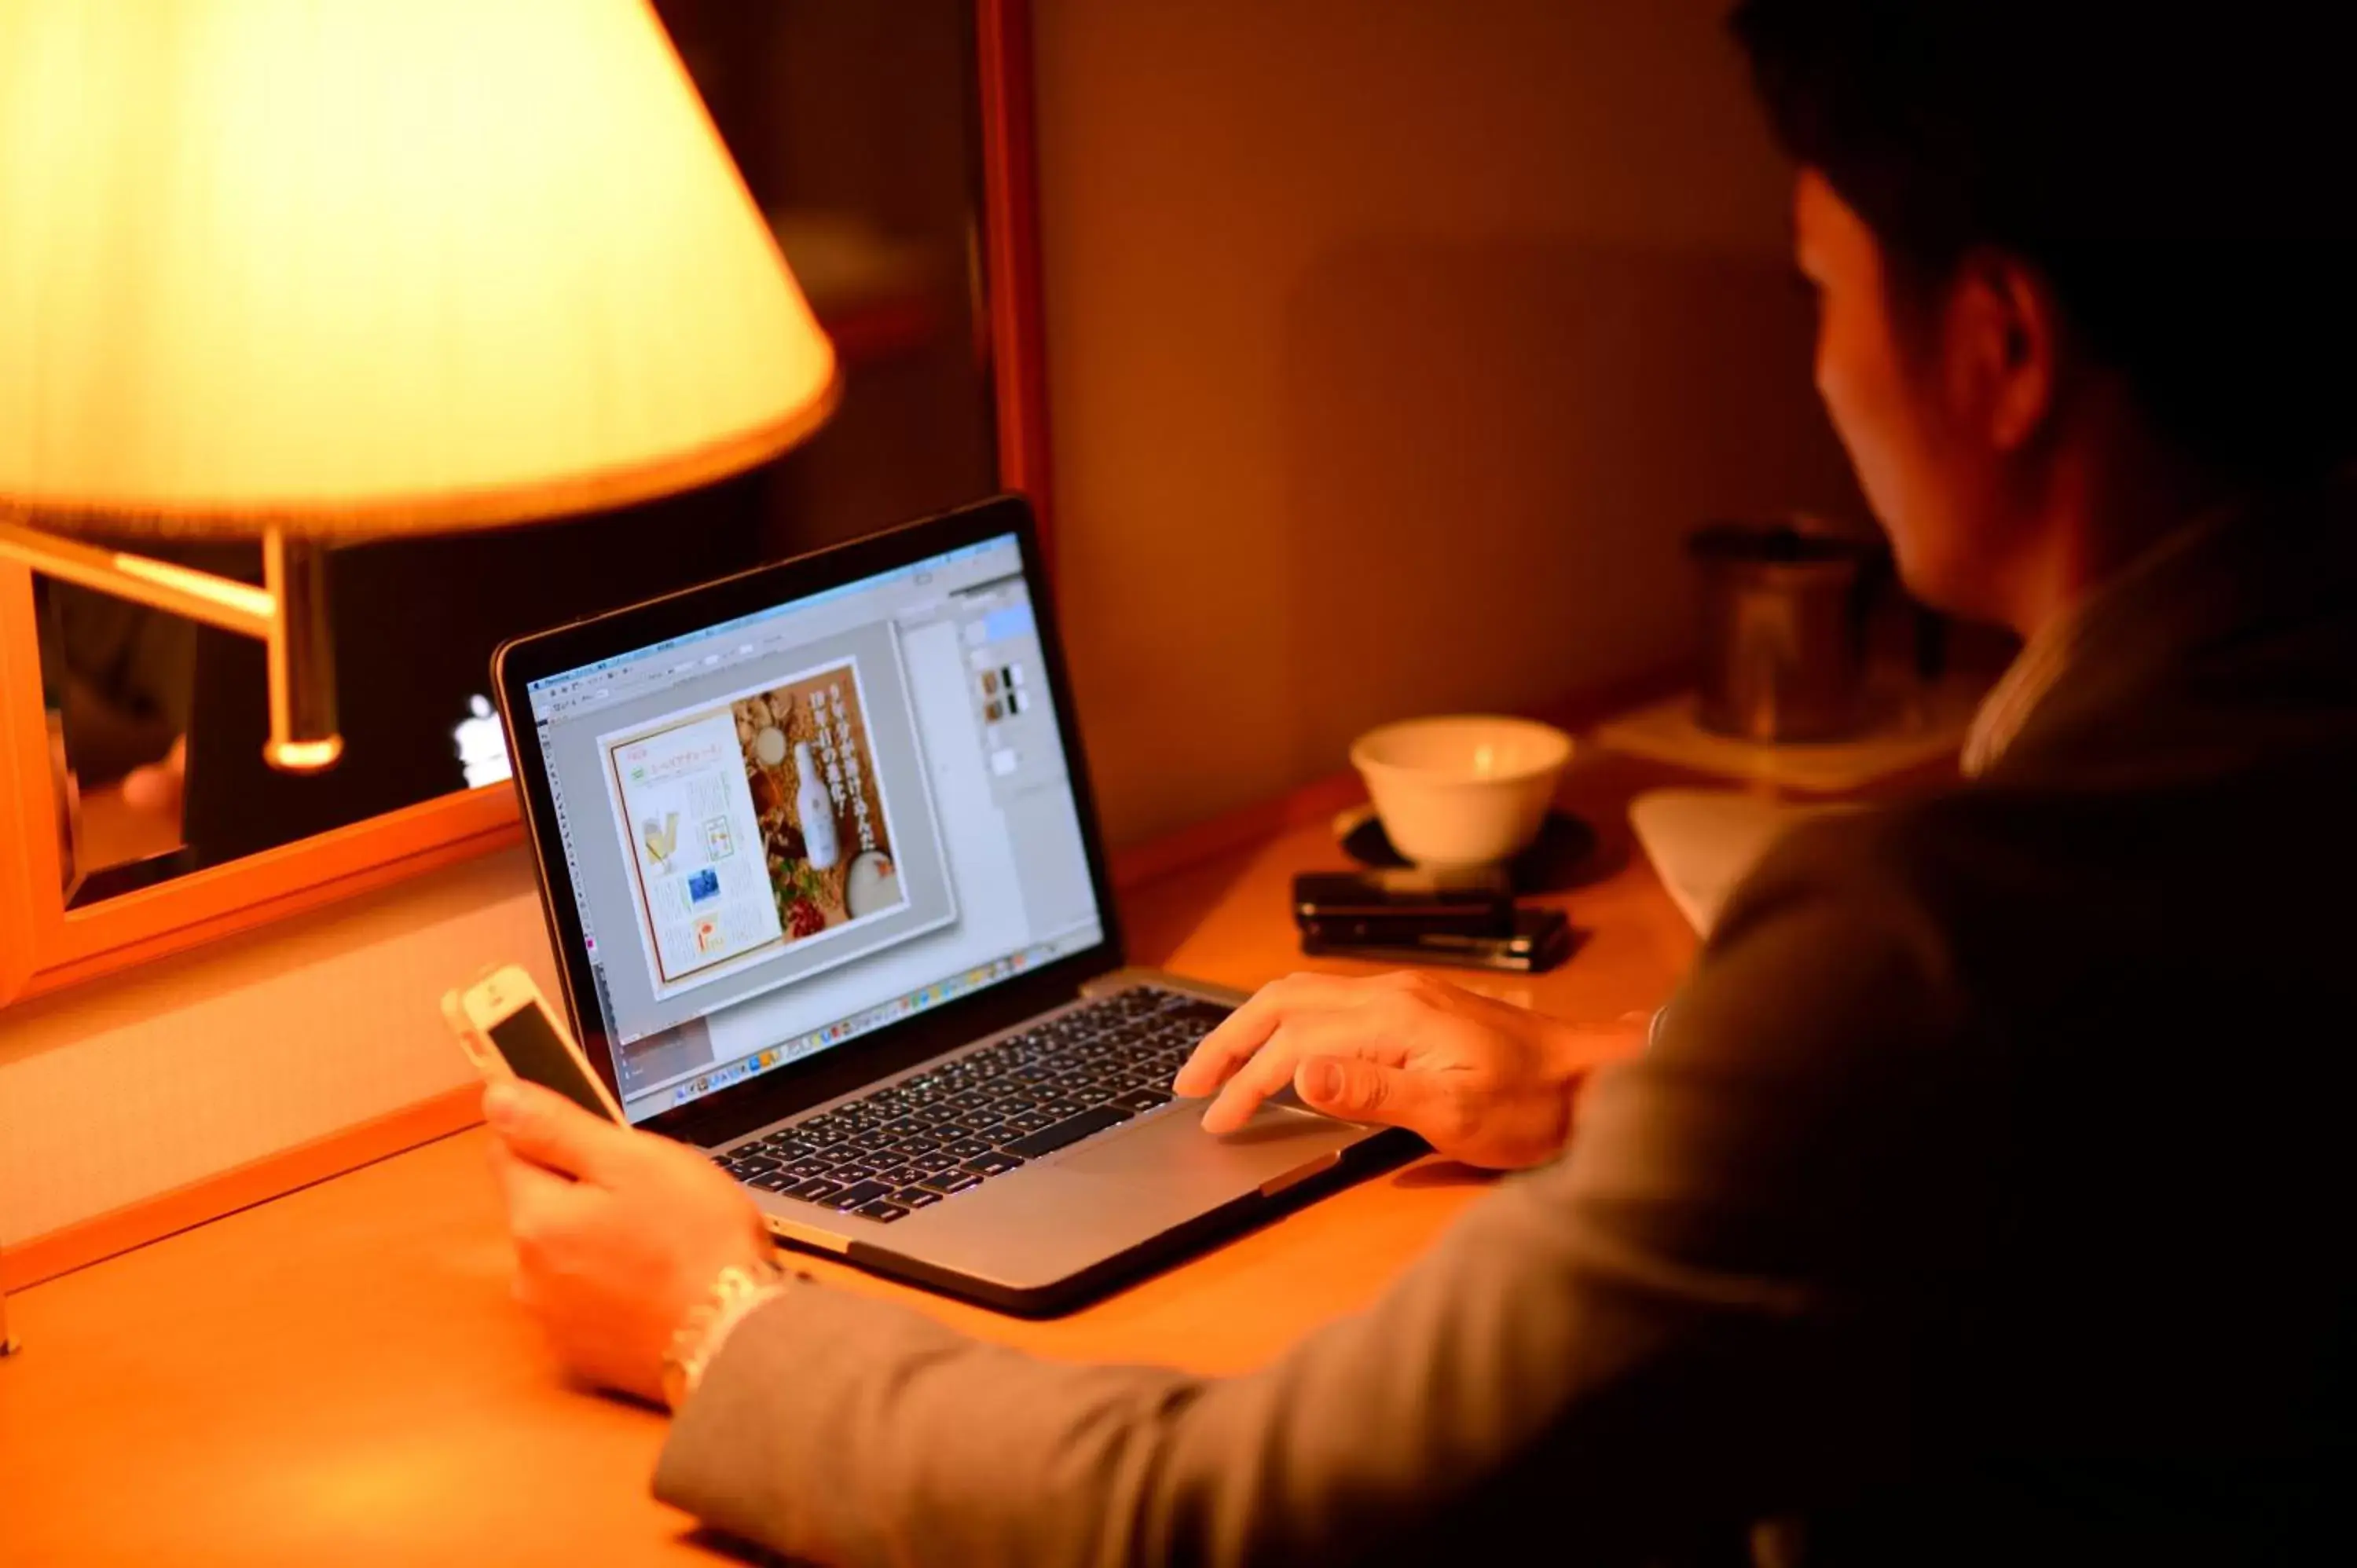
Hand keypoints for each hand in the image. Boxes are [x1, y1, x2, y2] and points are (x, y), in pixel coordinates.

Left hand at [483, 1079, 772, 1404]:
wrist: (736, 1339)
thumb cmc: (694, 1241)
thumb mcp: (633, 1161)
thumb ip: (556, 1128)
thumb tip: (496, 1097)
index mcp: (536, 1218)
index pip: (506, 1152)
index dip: (552, 1136)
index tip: (600, 1142)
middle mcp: (528, 1275)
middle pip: (538, 1208)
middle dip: (580, 1195)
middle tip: (648, 1195)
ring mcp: (553, 1322)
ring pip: (561, 1256)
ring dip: (593, 1243)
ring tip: (658, 1245)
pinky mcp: (582, 1356)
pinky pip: (583, 1303)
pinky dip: (608, 1291)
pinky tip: (654, 1289)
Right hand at [1173, 970, 1648, 1169]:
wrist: (1597, 1079)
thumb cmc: (1537, 1105)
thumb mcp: (1456, 1114)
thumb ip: (1373, 1093)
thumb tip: (1298, 1076)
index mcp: (1392, 1017)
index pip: (1293, 1046)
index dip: (1248, 1084)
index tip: (1216, 1121)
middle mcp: (1390, 994)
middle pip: (1283, 1003)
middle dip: (1229, 1040)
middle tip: (1187, 1081)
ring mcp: (1403, 996)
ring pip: (1303, 994)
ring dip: (1253, 1025)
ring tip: (1220, 1062)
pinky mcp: (1416, 1007)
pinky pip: (1329, 1000)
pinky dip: (1287, 1020)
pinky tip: (1284, 1045)